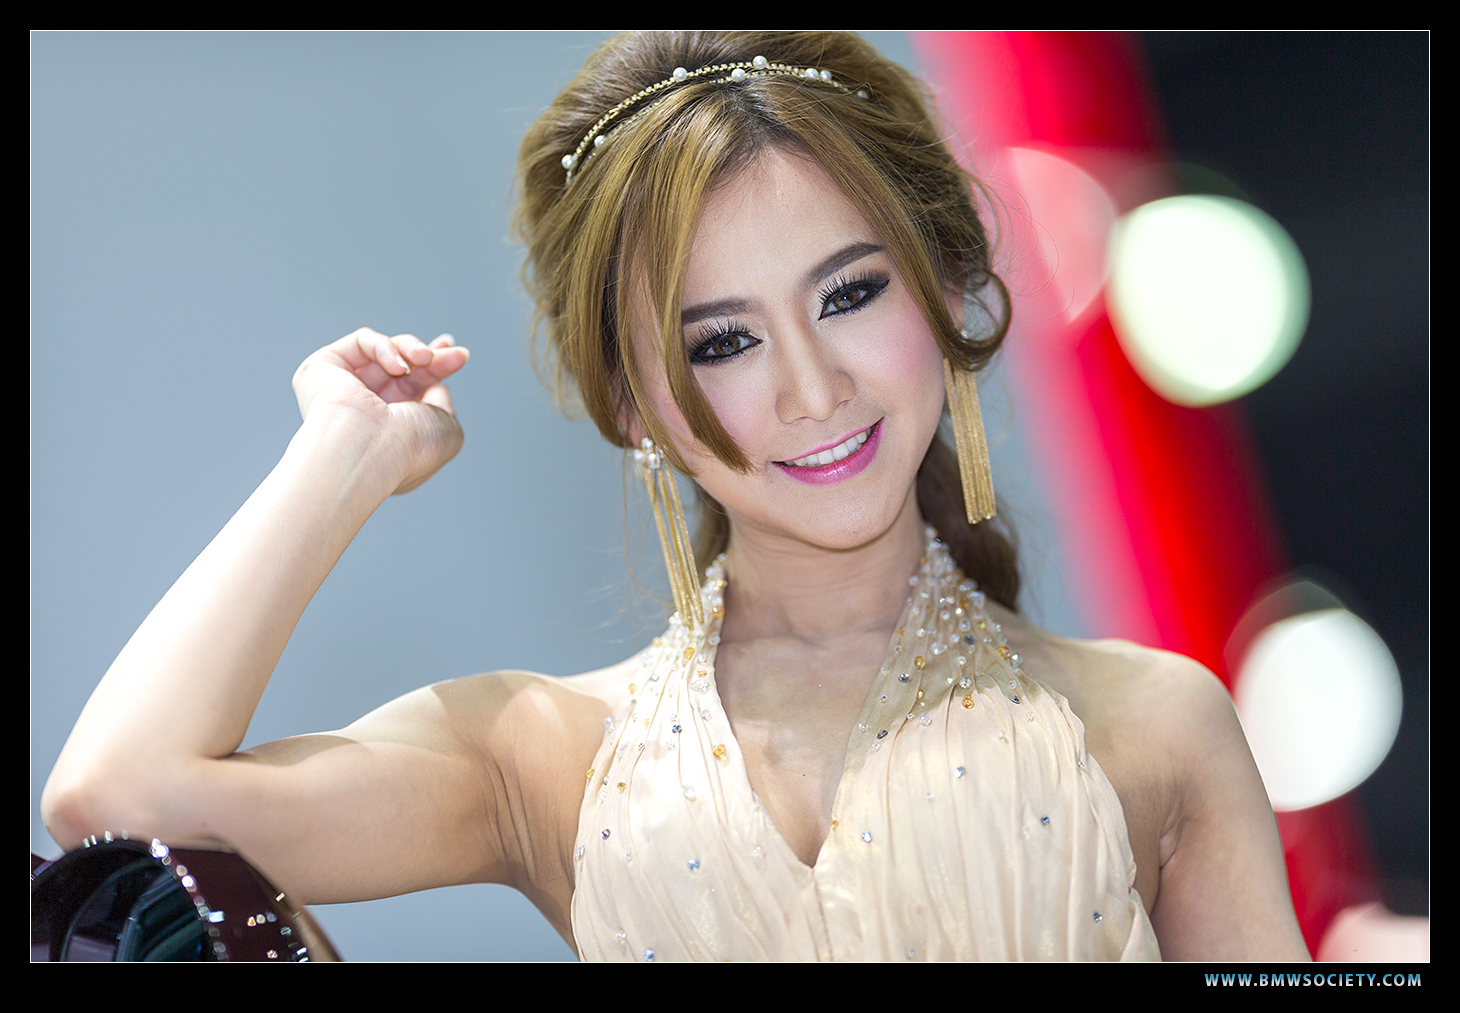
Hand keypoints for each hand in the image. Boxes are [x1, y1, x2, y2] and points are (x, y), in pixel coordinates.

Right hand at [292, 327, 469, 494]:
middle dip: (429, 355)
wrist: (370, 452)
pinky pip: (362, 342)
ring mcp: (343, 389)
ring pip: (384, 351)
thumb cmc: (409, 449)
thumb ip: (442, 403)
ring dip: (410, 349)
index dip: (437, 366)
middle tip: (448, 350)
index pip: (415, 388)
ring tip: (423, 359)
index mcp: (392, 430)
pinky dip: (386, 348)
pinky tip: (398, 367)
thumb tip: (437, 381)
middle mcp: (366, 410)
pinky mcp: (321, 369)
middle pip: (403, 367)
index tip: (458, 354)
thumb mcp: (446, 427)